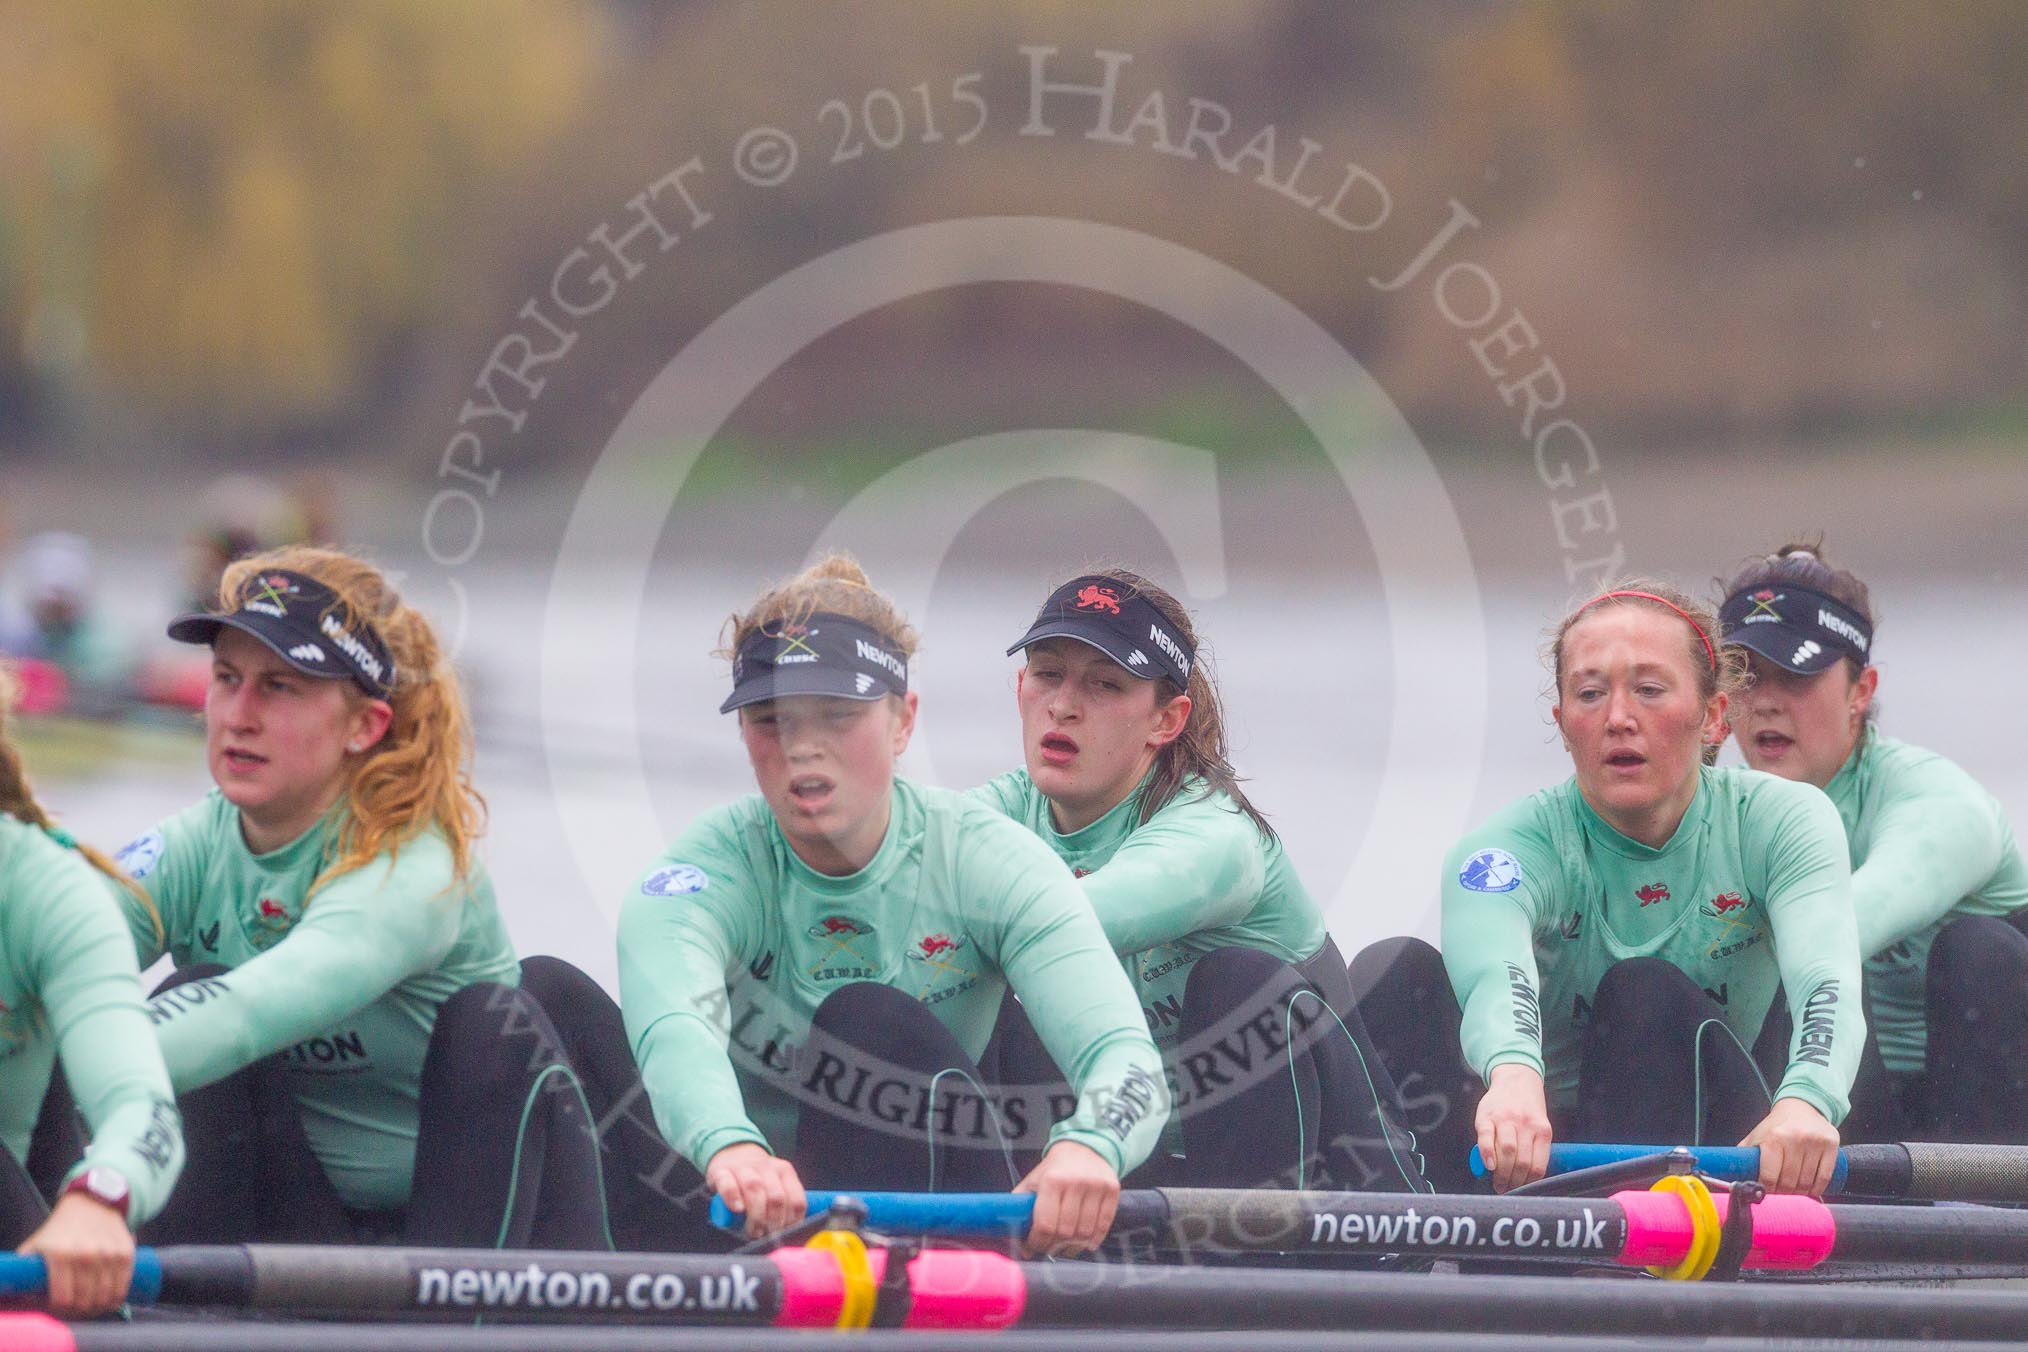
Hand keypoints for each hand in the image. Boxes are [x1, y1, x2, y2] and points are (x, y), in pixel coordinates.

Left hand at [18, 1192, 134, 1317]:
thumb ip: (25, 1269)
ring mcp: (108, 1254)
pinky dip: (116, 1297)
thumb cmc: (59, 1230)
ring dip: (97, 1306)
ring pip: (105, 1296)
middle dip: (78, 1310)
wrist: (92, 1203)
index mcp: (59, 1255)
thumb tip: (15, 1294)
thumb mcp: (36, 1244)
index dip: (59, 1309)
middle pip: (84, 1300)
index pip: (62, 1299)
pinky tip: (110, 1300)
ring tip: (91, 1306)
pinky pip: (122, 1285)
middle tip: (75, 1308)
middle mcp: (85, 1255)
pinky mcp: (125, 1252)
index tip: (58, 1307)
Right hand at [704, 1142, 806, 1238]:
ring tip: (754, 1231)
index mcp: (784, 1172)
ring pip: (754, 1188)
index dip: (791, 1222)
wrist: (732, 1154)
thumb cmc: (756, 1181)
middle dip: (773, 1222)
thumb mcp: (775, 1186)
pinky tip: (737, 1209)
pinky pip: (728, 1184)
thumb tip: (792, 1235)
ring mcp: (744, 1168)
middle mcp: (767, 1167)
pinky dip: (733, 1198)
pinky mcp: (722, 1172)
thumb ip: (784, 1206)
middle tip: (767, 1235)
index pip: (796, 1200)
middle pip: (776, 1197)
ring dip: (756, 1215)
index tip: (785, 1234)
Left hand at [1014, 1141, 1119, 1256]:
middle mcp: (1076, 1182)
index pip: (1045, 1224)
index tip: (1034, 1247)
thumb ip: (1020, 1212)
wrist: (1082, 1147)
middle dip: (1054, 1246)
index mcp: (1052, 1180)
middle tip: (1049, 1248)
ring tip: (1065, 1246)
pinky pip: (1103, 1227)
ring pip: (1085, 1233)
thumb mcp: (1032, 1183)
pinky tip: (1083, 1241)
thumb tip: (1020, 1248)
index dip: (1038, 1242)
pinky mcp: (1112, 1189)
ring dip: (1073, 1246)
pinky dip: (1092, 1240)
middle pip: (1066, 1232)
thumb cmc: (1053, 1171)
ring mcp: (1096, 1186)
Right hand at [1475, 1063, 1551, 1192]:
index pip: (1538, 1166)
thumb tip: (1525, 1179)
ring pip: (1507, 1152)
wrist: (1516, 1078)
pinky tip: (1488, 1166)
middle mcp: (1526, 1125)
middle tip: (1506, 1189)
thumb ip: (1534, 1148)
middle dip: (1513, 1182)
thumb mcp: (1539, 1125)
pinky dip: (1487, 1154)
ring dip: (1501, 1173)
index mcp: (1542, 1131)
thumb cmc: (1527, 1109)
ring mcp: (1506, 1119)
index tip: (1522, 1191)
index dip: (1529, 1183)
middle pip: (1522, 1162)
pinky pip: (1486, 1137)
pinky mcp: (1487, 1115)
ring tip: (1497, 1182)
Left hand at [1739, 1097, 1838, 1195]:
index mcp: (1774, 1137)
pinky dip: (1816, 1189)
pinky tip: (1809, 1191)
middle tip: (1780, 1196)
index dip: (1767, 1190)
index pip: (1769, 1176)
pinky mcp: (1831, 1145)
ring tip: (1793, 1193)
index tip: (1766, 1194)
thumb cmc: (1777, 1125)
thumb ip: (1745, 1156)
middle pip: (1789, 1182)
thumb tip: (1732, 1178)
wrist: (1802, 1106)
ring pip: (1807, 1183)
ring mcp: (1815, 1142)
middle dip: (1783, 1194)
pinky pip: (1824, 1178)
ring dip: (1799, 1194)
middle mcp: (1795, 1139)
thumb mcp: (1757, 1136)